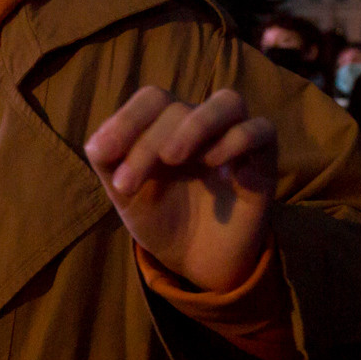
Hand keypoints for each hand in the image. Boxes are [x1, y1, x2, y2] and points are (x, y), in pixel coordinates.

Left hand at [83, 87, 277, 293]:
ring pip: (228, 101)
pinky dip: (237, 140)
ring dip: (196, 125)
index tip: (103, 154)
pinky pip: (262, 130)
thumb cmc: (160, 218)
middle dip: (146, 144)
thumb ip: (110, 164)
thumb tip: (97, 143)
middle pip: (178, 108)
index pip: (151, 100)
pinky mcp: (263, 161)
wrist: (195, 260)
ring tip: (172, 158)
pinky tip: (214, 167)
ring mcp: (233, 138)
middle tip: (127, 185)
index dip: (126, 120)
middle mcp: (201, 124)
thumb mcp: (126, 194)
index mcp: (166, 125)